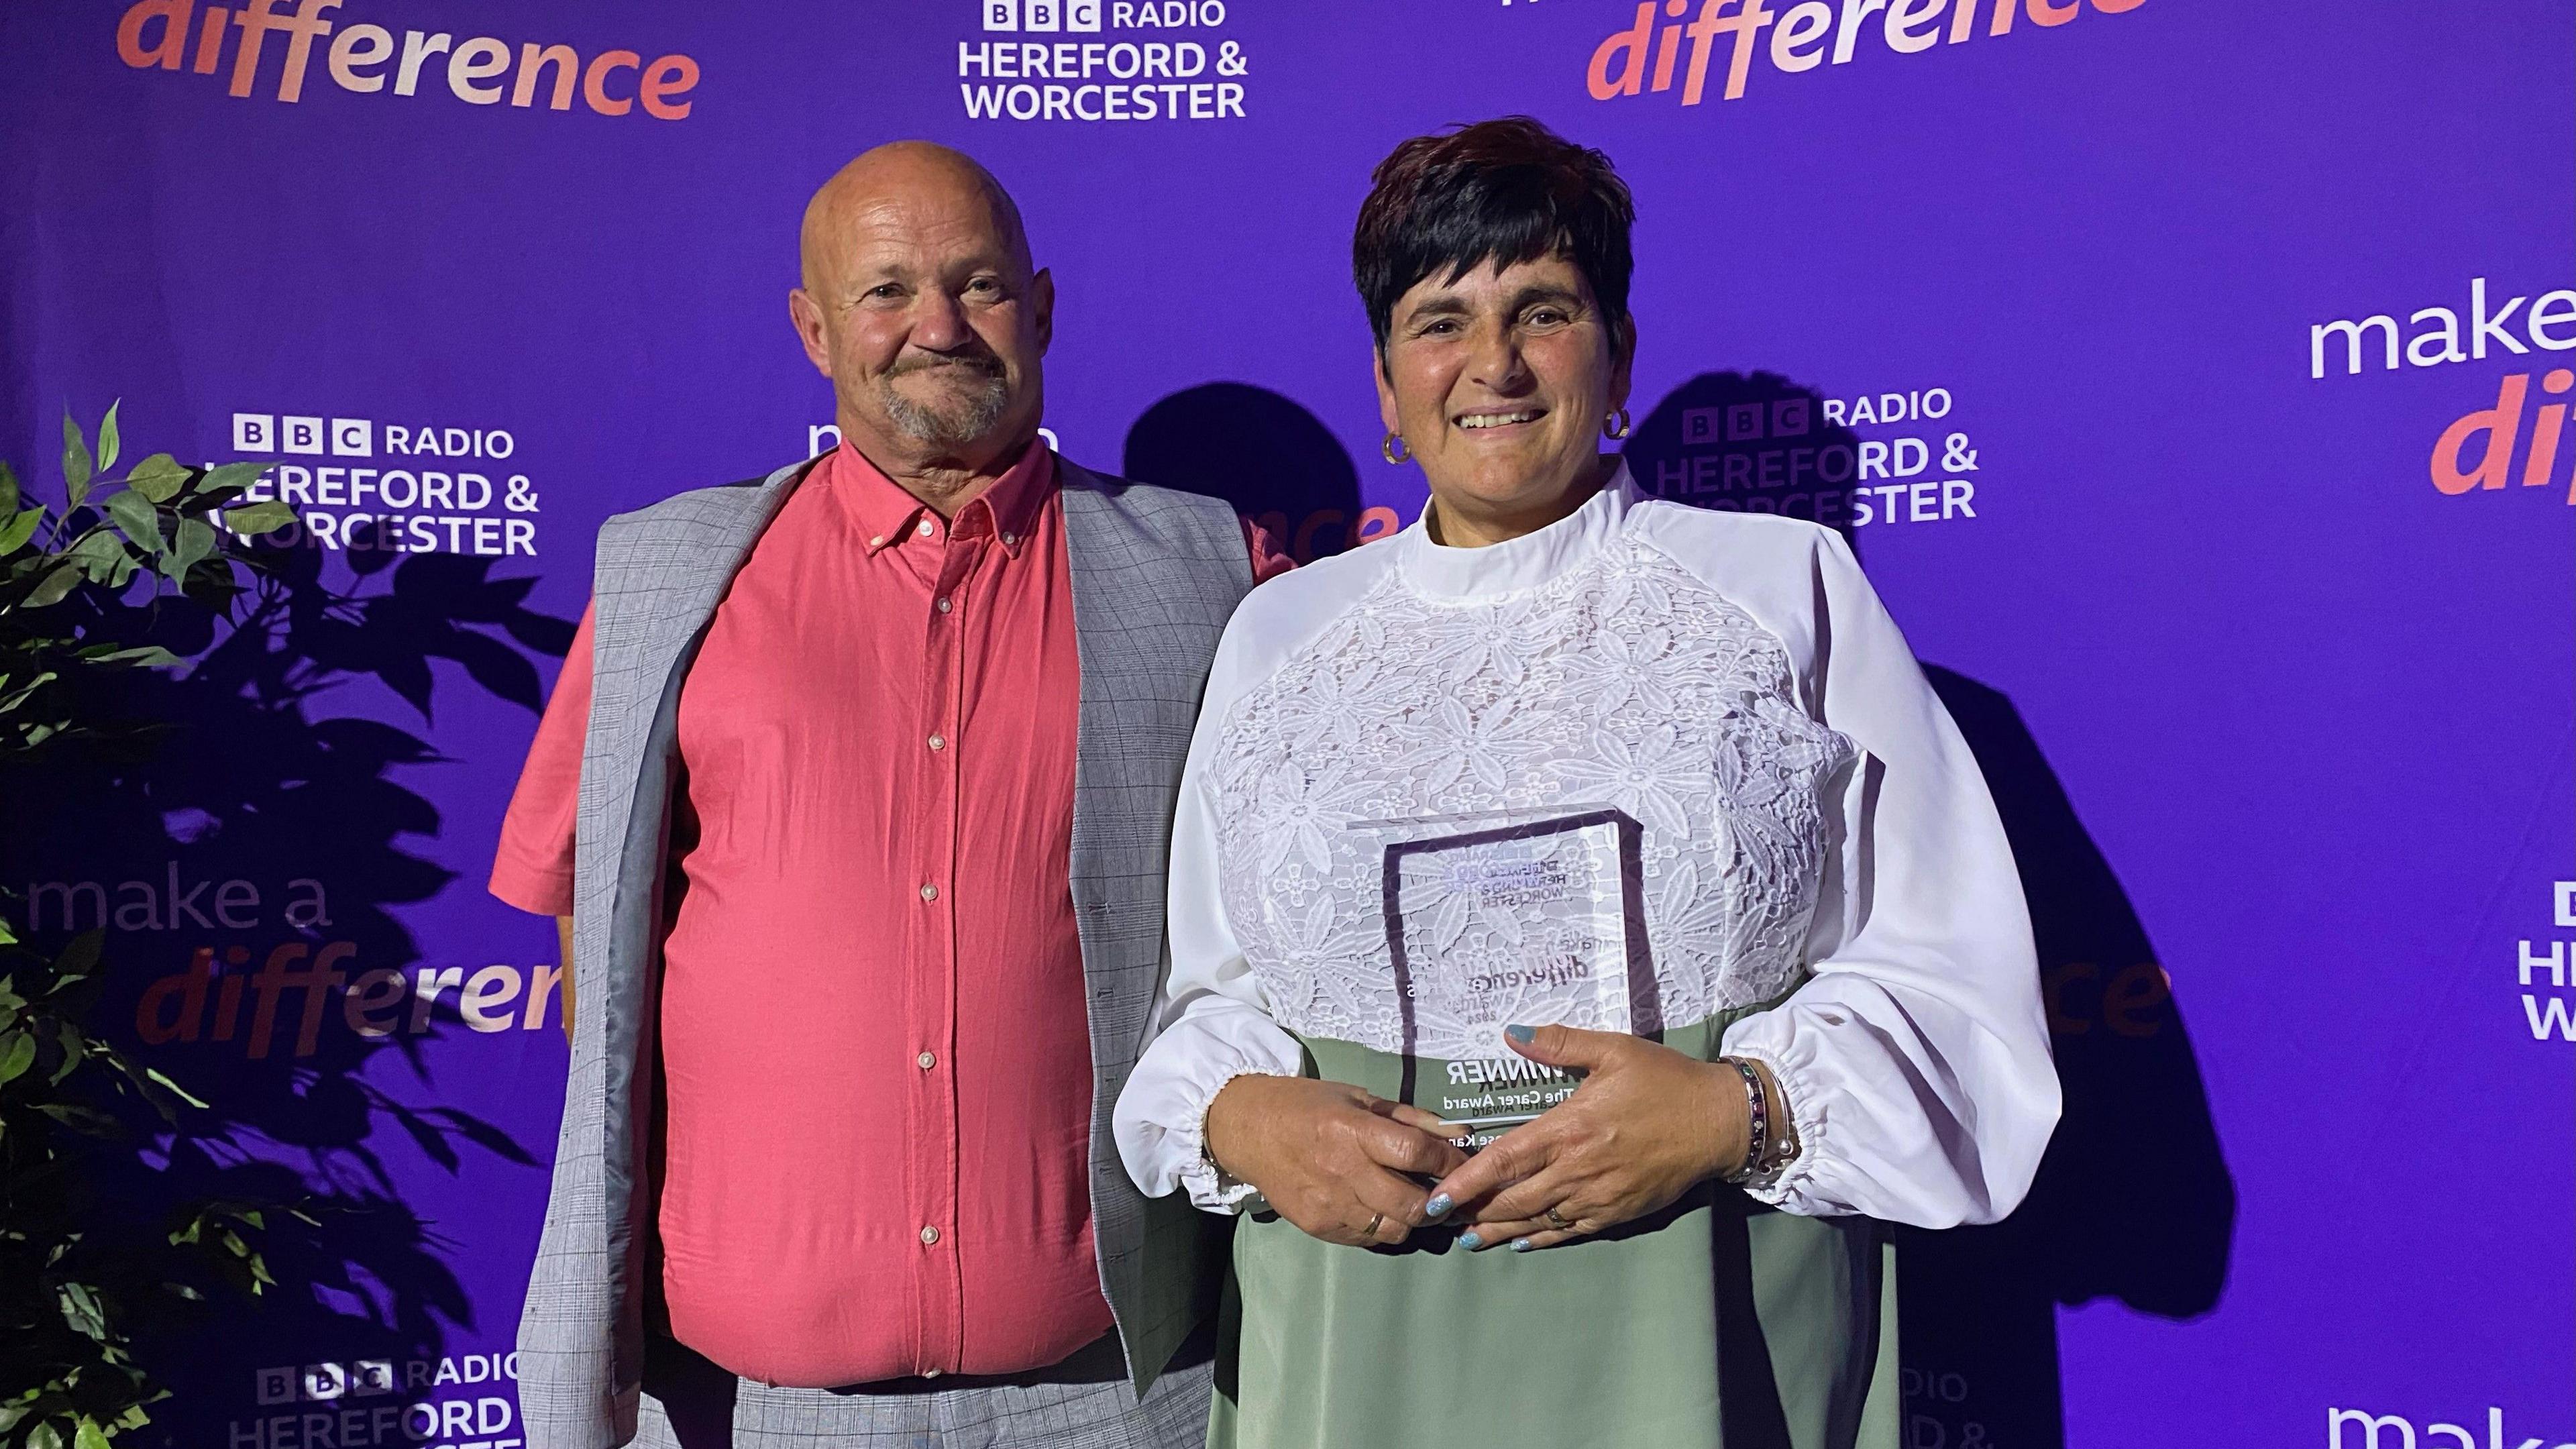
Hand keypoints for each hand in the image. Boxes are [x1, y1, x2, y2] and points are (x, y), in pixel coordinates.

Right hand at [1203, 1075, 1470, 1246]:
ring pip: (1394, 1229)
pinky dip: (1381, 1226)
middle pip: (1412, 1203)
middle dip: (1437, 1201)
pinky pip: (1367, 1239)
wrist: (1248, 1130)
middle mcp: (1342, 1171)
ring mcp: (1329, 1204)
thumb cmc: (1306, 1107)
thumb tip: (1457, 1134)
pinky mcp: (1318, 1226)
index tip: (1462, 1164)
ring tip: (1410, 1200)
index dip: (1448, 1161)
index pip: (1416, 1152)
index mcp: (1353, 1131)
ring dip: (1410, 1218)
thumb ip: (1410, 1119)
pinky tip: (1377, 1207)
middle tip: (1443, 1191)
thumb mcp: (1359, 1099)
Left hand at [1426, 1025, 1747, 1251]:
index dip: (1467, 1181)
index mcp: (1571, 1127)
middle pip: (1513, 1198)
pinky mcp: (1620, 1211)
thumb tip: (1514, 1032)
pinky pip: (1571, 1231)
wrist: (1720, 1121)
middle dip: (1473, 1211)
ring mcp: (1600, 1195)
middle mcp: (1580, 1168)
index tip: (1437, 1196)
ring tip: (1467, 1238)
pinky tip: (1521, 1242)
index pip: (1505, 1160)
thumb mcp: (1614, 1050)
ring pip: (1538, 1221)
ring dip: (1500, 1230)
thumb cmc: (1666, 1081)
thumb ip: (1561, 1043)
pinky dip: (1542, 1238)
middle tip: (1439, 1219)